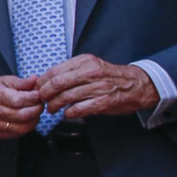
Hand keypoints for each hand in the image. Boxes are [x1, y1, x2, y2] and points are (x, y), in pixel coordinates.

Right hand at [0, 74, 43, 138]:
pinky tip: (27, 120)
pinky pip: (16, 134)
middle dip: (36, 110)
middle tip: (40, 104)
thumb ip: (21, 82)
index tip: (39, 95)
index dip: (33, 98)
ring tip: (35, 113)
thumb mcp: (4, 80)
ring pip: (20, 127)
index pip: (18, 100)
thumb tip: (35, 81)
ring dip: (33, 120)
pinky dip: (26, 128)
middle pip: (21, 115)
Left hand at [37, 54, 159, 118]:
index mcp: (84, 62)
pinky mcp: (104, 102)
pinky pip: (79, 109)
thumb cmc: (110, 77)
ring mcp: (97, 87)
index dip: (42, 82)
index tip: (38, 89)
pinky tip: (67, 114)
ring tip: (52, 109)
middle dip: (44, 94)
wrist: (138, 85)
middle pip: (57, 84)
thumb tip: (48, 80)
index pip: (54, 71)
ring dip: (54, 106)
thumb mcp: (91, 66)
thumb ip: (71, 71)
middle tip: (42, 101)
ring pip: (66, 97)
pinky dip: (69, 113)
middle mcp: (90, 72)